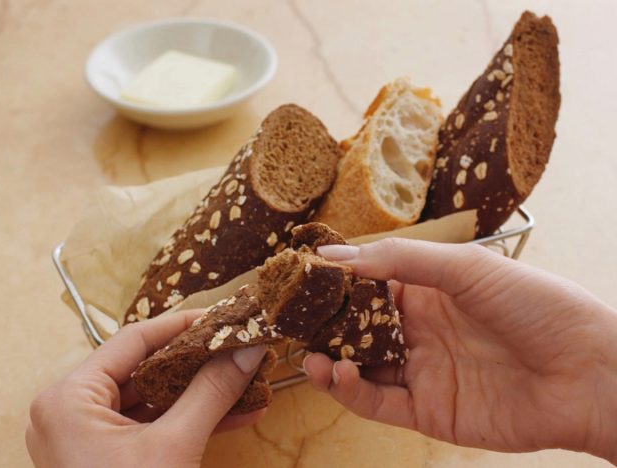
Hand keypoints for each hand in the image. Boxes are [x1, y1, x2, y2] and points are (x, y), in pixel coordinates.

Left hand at [26, 310, 266, 467]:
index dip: (182, 324)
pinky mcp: (109, 455)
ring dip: (202, 392)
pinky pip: (154, 425)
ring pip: (154, 397)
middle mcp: (72, 410)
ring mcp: (89, 434)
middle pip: (146, 367)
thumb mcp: (174, 446)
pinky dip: (192, 419)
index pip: (133, 340)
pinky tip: (236, 413)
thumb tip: (247, 350)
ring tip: (245, 378)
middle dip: (198, 362)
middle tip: (236, 346)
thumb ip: (211, 391)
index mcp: (69, 397)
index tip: (221, 315)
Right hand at [304, 239, 616, 462]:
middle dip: (325, 323)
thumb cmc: (537, 305)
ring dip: (330, 359)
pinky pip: (377, 401)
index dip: (338, 280)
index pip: (371, 283)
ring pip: (361, 366)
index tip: (303, 275)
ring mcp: (422, 370)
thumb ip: (401, 261)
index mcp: (430, 290)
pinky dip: (351, 390)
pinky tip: (336, 372)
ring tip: (307, 352)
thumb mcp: (467, 267)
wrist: (589, 372)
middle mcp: (421, 329)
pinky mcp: (427, 410)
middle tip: (291, 319)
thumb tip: (337, 256)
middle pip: (359, 327)